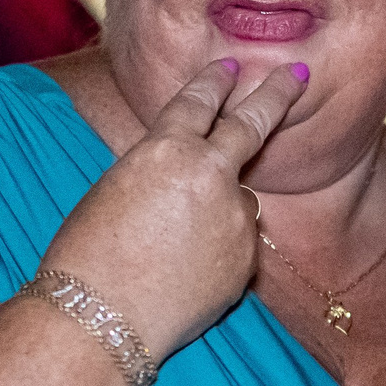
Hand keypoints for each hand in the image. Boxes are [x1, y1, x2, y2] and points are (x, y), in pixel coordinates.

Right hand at [37, 59, 304, 357]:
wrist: (101, 319)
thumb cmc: (88, 255)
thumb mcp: (114, 190)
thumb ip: (161, 170)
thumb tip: (190, 174)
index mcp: (166, 149)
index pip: (198, 101)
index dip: (214, 81)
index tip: (231, 66)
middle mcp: (210, 175)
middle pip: (253, 123)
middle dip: (276, 92)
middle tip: (297, 73)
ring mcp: (235, 218)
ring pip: (240, 198)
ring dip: (221, 208)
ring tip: (172, 244)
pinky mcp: (247, 259)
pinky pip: (237, 243)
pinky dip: (218, 249)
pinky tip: (181, 273)